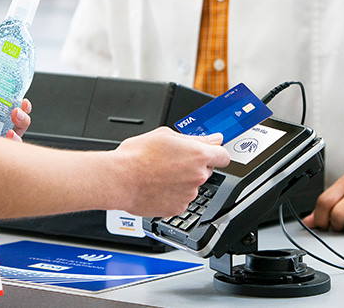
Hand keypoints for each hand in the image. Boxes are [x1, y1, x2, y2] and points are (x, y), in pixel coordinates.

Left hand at [0, 68, 31, 141]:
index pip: (12, 110)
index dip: (23, 108)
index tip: (23, 102)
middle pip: (16, 126)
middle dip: (23, 120)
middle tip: (16, 112)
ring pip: (9, 141)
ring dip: (18, 134)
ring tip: (12, 127)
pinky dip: (4, 148)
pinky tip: (3, 138)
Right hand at [114, 128, 229, 216]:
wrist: (120, 179)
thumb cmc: (137, 156)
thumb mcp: (166, 135)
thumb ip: (194, 138)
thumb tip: (212, 139)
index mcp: (198, 155)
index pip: (223, 155)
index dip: (215, 153)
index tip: (209, 153)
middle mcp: (198, 176)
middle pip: (205, 170)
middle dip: (193, 166)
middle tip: (172, 161)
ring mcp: (189, 194)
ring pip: (192, 186)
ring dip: (182, 181)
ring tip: (160, 174)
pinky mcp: (177, 208)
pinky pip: (180, 199)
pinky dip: (172, 194)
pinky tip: (157, 187)